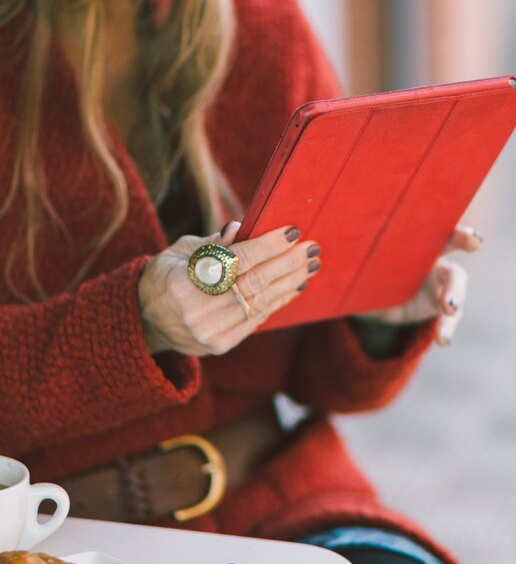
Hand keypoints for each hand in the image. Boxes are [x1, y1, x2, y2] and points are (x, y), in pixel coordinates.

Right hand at [138, 222, 321, 355]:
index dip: (268, 246)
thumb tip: (244, 228)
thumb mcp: (178, 252)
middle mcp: (198, 311)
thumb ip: (213, 243)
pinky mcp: (221, 345)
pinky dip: (279, 300)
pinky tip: (296, 285)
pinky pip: (258, 319)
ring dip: (291, 282)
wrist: (144, 321)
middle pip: (255, 283)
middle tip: (312, 248)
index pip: (237, 261)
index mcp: (184, 282)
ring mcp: (211, 332)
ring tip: (312, 264)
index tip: (292, 231)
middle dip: (288, 263)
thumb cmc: (164, 277)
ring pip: (261, 302)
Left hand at [352, 225, 483, 345]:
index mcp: (411, 238)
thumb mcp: (356, 264)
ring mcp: (440, 281)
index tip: (454, 217)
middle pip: (452, 242)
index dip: (439, 214)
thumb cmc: (366, 273)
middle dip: (465, 239)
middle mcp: (431, 255)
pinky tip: (443, 340)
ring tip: (450, 308)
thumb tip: (317, 252)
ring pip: (455, 285)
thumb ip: (348, 257)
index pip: (427, 220)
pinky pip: (447, 317)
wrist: (374, 303)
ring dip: (455, 295)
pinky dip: (446, 328)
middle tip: (473, 241)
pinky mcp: (440, 306)